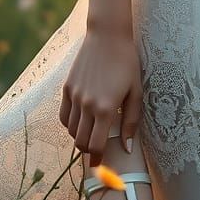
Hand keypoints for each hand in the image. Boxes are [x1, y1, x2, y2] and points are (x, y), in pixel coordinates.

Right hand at [59, 26, 142, 167]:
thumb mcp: (136, 91)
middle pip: (80, 141)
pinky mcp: (67, 87)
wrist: (108, 35)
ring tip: (89, 133)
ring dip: (78, 136)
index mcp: (105, 109)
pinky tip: (79, 120)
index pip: (95, 145)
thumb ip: (131, 121)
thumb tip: (127, 147)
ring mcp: (74, 96)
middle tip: (96, 149)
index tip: (100, 163)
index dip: (98, 158)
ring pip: (70, 130)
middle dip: (88, 150)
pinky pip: (63, 115)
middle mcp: (87, 105)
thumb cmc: (127, 62)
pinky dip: (69, 123)